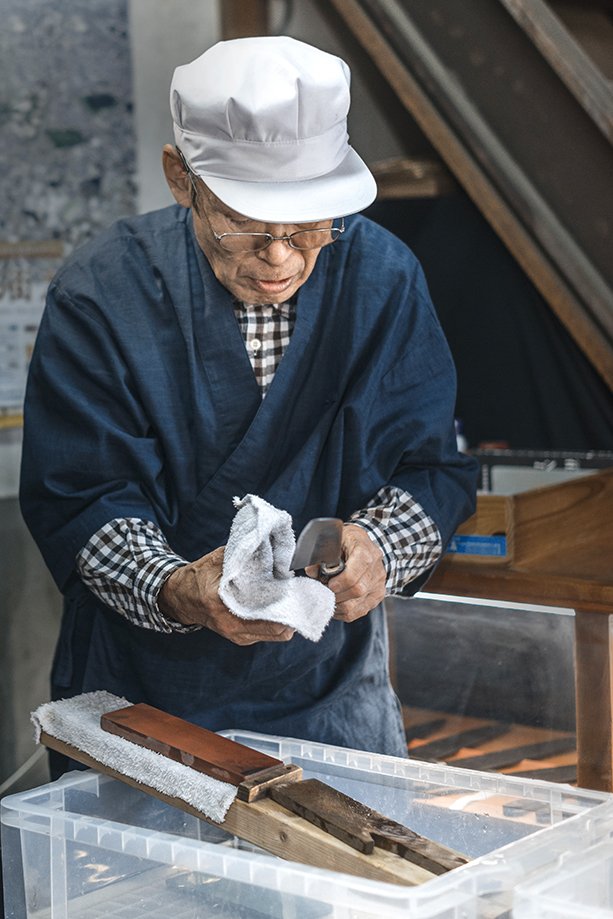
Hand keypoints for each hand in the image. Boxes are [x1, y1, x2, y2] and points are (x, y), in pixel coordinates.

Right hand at [158, 546, 294, 645]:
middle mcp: (231, 625)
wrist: (180, 598)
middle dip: (292, 614)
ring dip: (286, 619)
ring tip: (291, 600)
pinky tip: (278, 607)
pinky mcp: (240, 638)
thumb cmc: (198, 577)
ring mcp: (236, 635)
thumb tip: (269, 546)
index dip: (286, 603)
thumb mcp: (216, 560)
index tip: (295, 589)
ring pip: (276, 635)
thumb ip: (242, 556)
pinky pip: (268, 635)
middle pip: (278, 630)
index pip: (264, 613)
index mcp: (222, 604)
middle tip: (299, 595)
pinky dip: (276, 622)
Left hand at [306, 524, 385, 621]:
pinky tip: (337, 603)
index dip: (339, 582)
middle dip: (336, 595)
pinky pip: (360, 611)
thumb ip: (321, 554)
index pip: (354, 574)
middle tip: (325, 590)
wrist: (366, 545)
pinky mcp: (377, 595)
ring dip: (339, 604)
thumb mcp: (333, 540)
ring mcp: (378, 583)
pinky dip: (345, 611)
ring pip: (357, 604)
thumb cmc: (347, 541)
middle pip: (357, 590)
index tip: (328, 583)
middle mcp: (376, 568)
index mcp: (365, 551)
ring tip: (329, 596)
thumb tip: (311, 571)